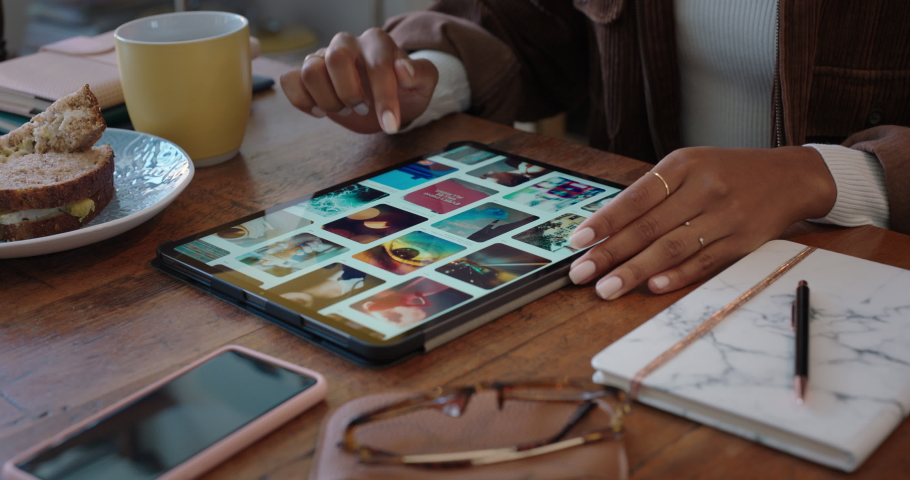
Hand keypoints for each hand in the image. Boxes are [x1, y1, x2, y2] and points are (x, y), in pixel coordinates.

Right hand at [280, 28, 438, 133]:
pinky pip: (290, 80)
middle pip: (335, 57)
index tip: (391, 125)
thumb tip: (403, 69)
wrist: (388, 101)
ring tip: (343, 109)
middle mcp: (348, 45)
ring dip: (327, 99)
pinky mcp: (307, 75)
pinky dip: (301, 100)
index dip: (384, 97)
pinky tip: (320, 112)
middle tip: (363, 109)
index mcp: (377, 43)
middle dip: (349, 92)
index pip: (377, 63)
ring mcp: (324, 58)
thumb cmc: (405, 90)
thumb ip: (420, 73)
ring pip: (310, 70)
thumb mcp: (424, 84)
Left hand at [566, 146, 836, 299]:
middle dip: (611, 254)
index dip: (606, 222)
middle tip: (581, 274)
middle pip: (650, 227)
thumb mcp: (689, 167)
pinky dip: (678, 276)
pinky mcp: (743, 242)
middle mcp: (705, 189)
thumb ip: (652, 194)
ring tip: (607, 288)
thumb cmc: (725, 172)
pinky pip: (705, 262)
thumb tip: (607, 229)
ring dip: (636, 271)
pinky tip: (653, 287)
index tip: (578, 241)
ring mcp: (726, 217)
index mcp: (684, 165)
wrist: (789, 177)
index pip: (636, 198)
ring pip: (673, 248)